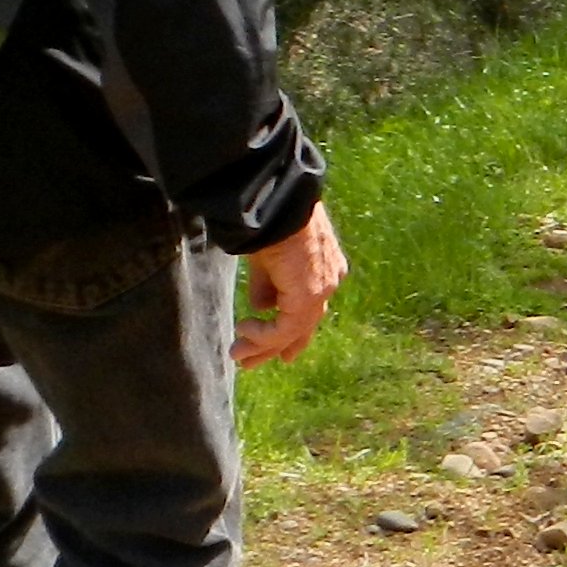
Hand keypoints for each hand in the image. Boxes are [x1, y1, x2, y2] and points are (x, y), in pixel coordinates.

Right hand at [235, 200, 345, 368]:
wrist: (278, 203)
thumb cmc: (271, 221)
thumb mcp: (268, 257)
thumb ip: (268, 284)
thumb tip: (261, 307)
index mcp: (326, 268)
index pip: (310, 308)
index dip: (294, 333)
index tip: (282, 354)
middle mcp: (329, 280)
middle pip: (303, 324)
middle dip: (274, 346)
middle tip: (249, 362)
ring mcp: (322, 289)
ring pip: (293, 330)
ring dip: (262, 345)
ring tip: (238, 355)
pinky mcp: (308, 296)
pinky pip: (284, 328)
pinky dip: (263, 335)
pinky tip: (244, 331)